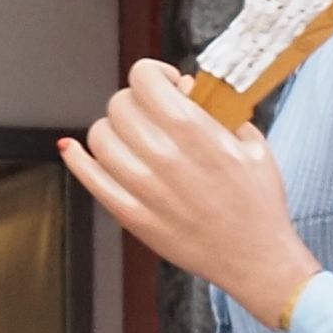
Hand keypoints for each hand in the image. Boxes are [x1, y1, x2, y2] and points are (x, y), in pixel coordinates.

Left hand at [57, 64, 318, 328]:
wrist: (255, 258)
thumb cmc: (257, 202)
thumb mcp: (252, 142)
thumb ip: (216, 110)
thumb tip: (183, 89)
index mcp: (194, 130)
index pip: (143, 78)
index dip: (152, 74)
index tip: (165, 85)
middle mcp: (163, 155)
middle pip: (119, 104)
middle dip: (136, 102)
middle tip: (151, 115)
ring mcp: (143, 188)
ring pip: (99, 136)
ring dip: (113, 129)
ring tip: (131, 137)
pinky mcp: (131, 216)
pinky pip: (89, 178)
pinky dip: (77, 158)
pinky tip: (74, 149)